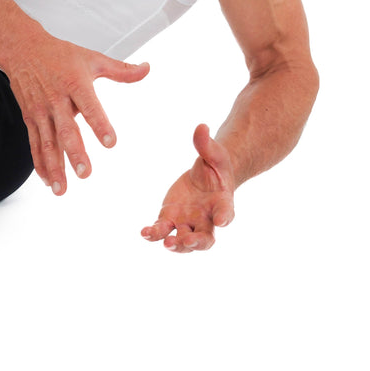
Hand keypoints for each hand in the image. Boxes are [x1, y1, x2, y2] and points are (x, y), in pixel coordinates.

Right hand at [7, 36, 148, 195]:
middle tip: (85, 172)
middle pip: (66, 129)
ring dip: (54, 166)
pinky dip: (39, 164)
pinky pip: (34, 143)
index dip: (99, 124)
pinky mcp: (30, 117)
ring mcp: (41, 110)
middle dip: (75, 152)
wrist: (21, 48)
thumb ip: (120, 70)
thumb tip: (147, 69)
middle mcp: (56, 98)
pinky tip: (47, 181)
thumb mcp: (91, 58)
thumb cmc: (59, 54)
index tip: (110, 143)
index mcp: (75, 83)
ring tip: (62, 189)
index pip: (90, 106)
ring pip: (47, 142)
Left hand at [141, 124, 235, 252]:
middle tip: (186, 241)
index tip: (222, 221)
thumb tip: (201, 126)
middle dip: (197, 242)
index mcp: (222, 202)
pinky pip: (163, 229)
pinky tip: (144, 233)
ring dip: (175, 244)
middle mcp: (207, 219)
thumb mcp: (213, 153)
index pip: (226, 211)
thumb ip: (206, 144)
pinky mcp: (171, 218)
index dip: (225, 216)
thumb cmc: (215, 165)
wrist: (206, 177)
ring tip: (165, 243)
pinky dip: (154, 233)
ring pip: (184, 240)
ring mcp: (188, 222)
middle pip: (206, 238)